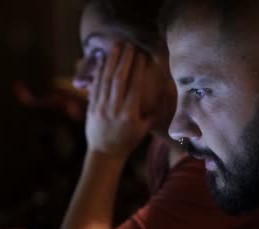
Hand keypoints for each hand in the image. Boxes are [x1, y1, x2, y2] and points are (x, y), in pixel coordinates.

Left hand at [85, 43, 150, 158]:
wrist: (104, 153)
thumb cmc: (128, 141)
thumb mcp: (144, 129)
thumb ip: (154, 113)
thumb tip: (167, 96)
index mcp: (129, 115)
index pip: (134, 87)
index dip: (138, 69)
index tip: (142, 55)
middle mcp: (114, 109)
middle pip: (119, 80)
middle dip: (125, 60)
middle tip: (130, 44)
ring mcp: (100, 107)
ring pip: (105, 80)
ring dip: (112, 61)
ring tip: (117, 46)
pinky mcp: (91, 107)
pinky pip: (95, 85)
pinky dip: (100, 71)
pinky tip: (104, 59)